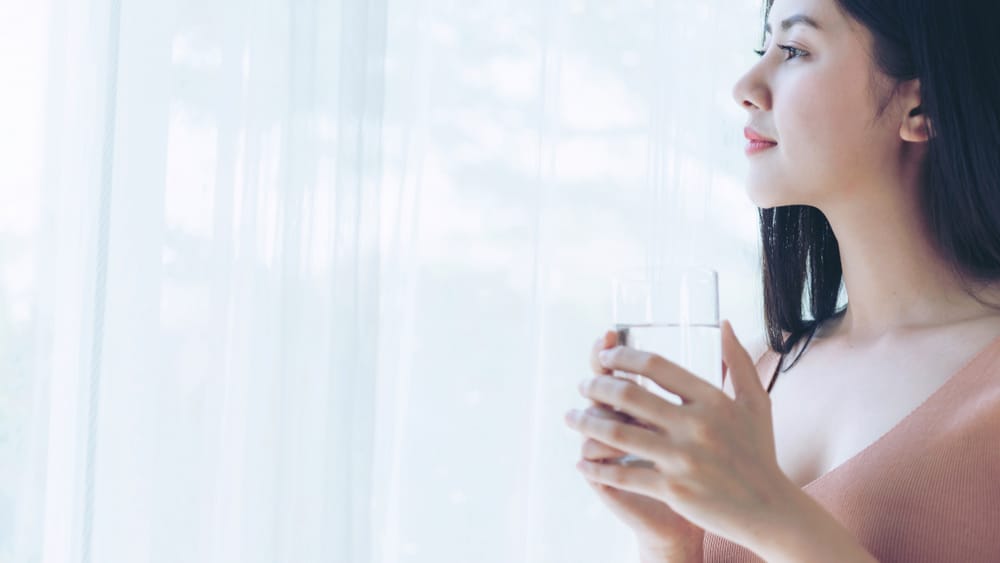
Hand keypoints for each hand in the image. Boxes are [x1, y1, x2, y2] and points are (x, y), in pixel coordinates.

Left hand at [567, 321, 796, 549]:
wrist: (769, 510)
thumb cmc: (759, 454)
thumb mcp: (756, 403)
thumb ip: (739, 362)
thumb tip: (726, 323)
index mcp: (712, 400)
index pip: (656, 365)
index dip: (623, 356)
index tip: (605, 356)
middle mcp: (696, 425)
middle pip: (630, 395)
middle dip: (597, 386)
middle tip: (582, 385)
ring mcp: (683, 458)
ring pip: (618, 433)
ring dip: (586, 422)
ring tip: (570, 416)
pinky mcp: (673, 489)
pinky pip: (623, 473)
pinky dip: (596, 468)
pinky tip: (581, 462)